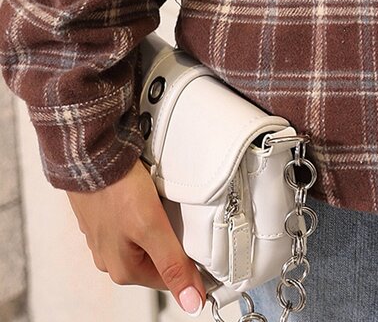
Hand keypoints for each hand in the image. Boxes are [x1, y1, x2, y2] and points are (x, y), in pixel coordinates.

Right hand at [66, 157, 207, 315]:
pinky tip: (148, 196)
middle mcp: (110, 259)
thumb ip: (173, 265)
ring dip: (158, 224)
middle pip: (157, 259)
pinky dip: (144, 211)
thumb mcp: (152, 228)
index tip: (207, 249)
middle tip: (182, 217)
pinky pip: (132, 222)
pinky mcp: (105, 217)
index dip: (191, 266)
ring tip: (164, 204)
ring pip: (144, 239)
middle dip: (172, 240)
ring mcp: (106, 237)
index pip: (169, 279)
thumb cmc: (116, 189)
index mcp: (123, 270)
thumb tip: (192, 302)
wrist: (90, 155)